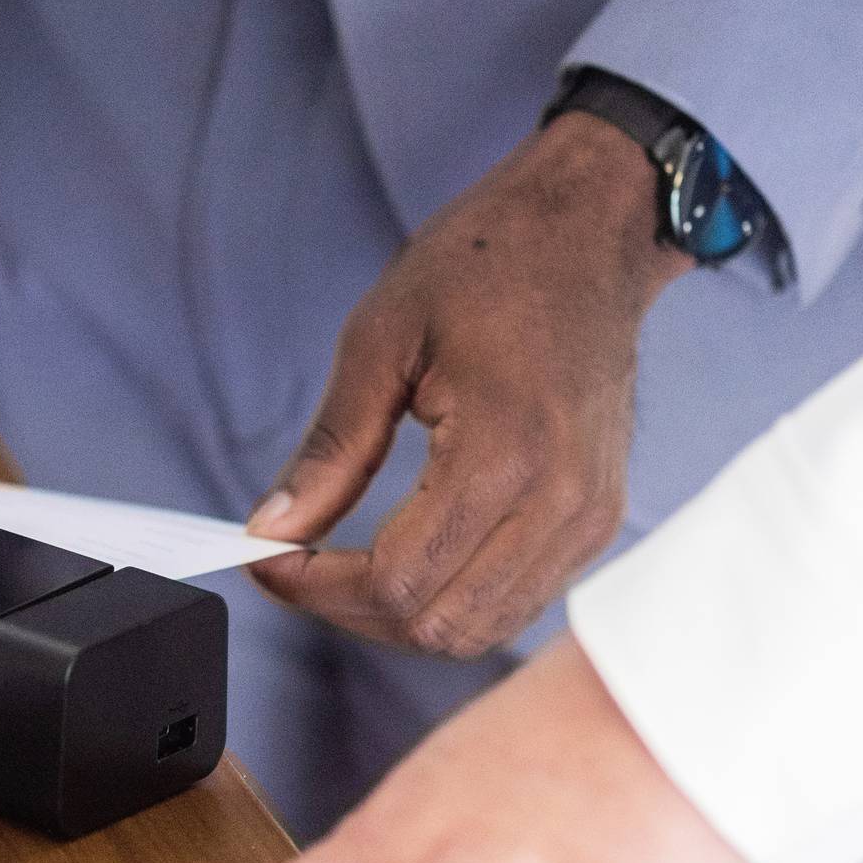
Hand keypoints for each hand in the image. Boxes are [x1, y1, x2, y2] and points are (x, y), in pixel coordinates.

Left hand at [246, 113, 692, 657]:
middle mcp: (563, 501)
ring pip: (479, 631)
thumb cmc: (488, 263)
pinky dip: (448, 599)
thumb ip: (330, 449)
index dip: (314, 587)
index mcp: (508, 452)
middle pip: (438, 626)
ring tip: (340, 566)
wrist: (588, 231)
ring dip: (398, 616)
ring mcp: (590, 517)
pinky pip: (515, 602)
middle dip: (348, 611)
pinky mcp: (598, 519)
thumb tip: (271, 529)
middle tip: (293, 564)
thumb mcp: (380, 339)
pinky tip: (403, 556)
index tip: (264, 558)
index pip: (397, 581)